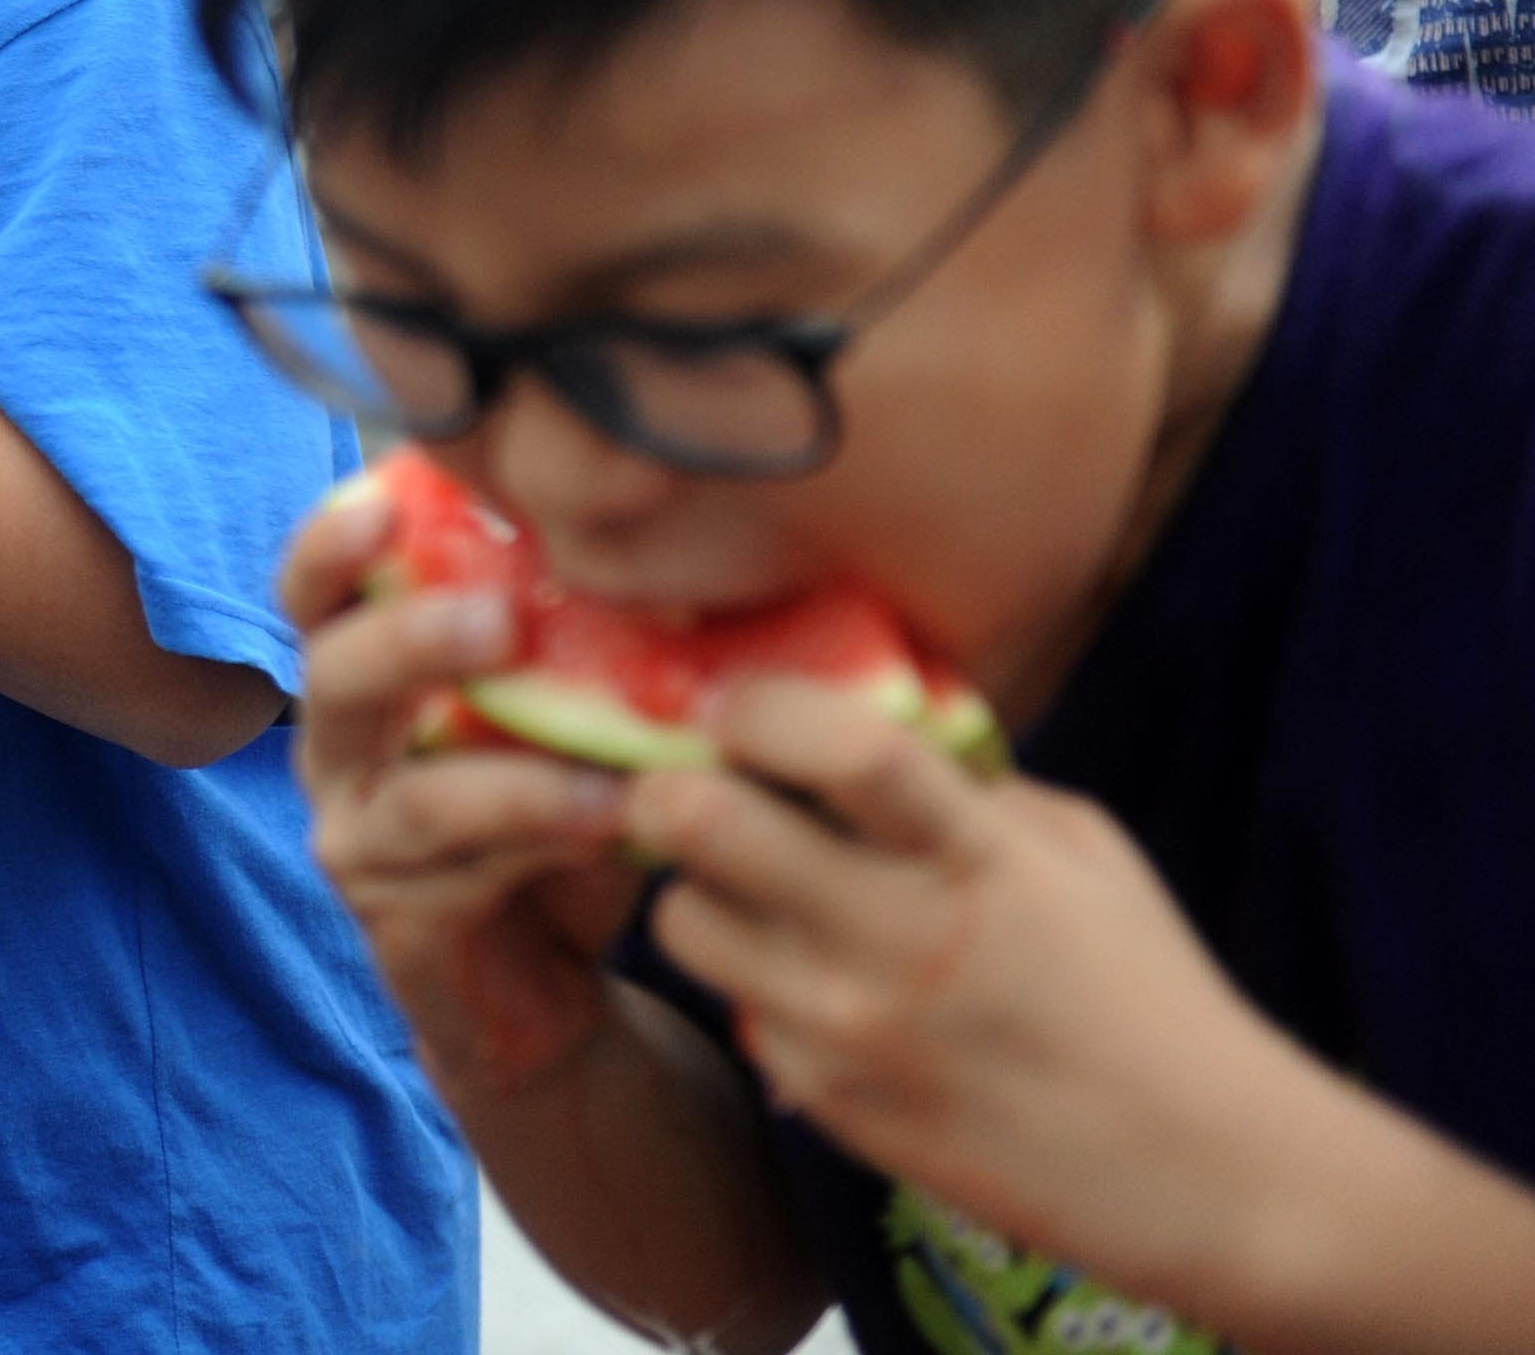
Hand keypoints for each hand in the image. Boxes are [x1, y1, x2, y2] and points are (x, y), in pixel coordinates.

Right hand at [277, 478, 645, 1099]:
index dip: (330, 544)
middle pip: (332, 675)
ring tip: (618, 779)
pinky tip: (617, 833)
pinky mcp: (397, 928)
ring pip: (415, 798)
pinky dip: (544, 851)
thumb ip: (587, 645)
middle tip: (501, 621)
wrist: (551, 987)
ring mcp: (358, 845)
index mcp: (364, 679)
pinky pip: (461, 881)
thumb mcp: (572, 720)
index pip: (313, 596)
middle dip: (410, 639)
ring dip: (521, 780)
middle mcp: (337, 754)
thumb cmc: (562, 819)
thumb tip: (685, 548)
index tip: (385, 496)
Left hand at [633, 682, 1314, 1312]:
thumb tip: (849, 716)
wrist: (1203, 1171)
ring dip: (698, 888)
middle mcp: (898, 938)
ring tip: (753, 887)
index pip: (838, 746)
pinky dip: (754, 982)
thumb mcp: (1076, 849)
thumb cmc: (1144, 988)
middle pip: (702, 821)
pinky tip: (817, 983)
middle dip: (669, 783)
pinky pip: (733, 1009)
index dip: (758, 704)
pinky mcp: (825, 1098)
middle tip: (689, 780)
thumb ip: (960, 784)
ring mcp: (850, 1027)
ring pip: (682, 919)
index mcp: (977, 857)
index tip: (738, 702)